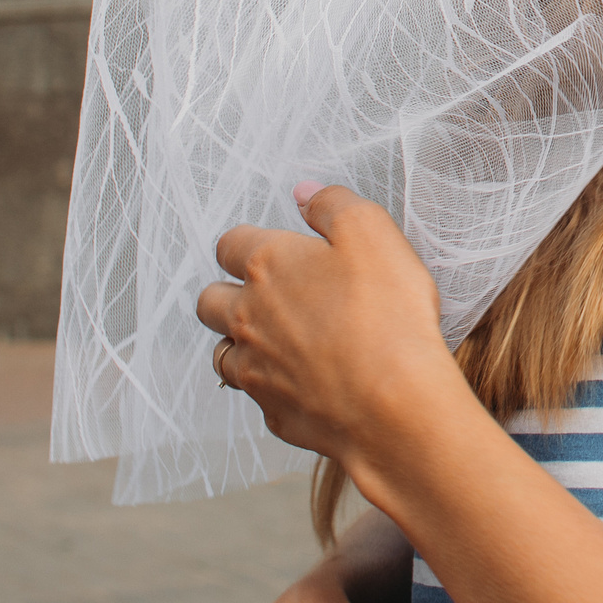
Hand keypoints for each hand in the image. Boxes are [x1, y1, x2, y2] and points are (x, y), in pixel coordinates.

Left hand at [197, 183, 466, 473]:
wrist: (393, 402)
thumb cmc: (387, 314)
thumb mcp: (372, 233)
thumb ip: (333, 204)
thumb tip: (304, 191)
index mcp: (268, 266)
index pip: (229, 243)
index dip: (249, 242)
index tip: (274, 247)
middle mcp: (247, 317)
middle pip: (209, 300)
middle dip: (229, 292)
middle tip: (270, 293)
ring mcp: (255, 368)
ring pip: (222, 350)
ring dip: (242, 341)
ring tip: (283, 339)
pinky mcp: (272, 410)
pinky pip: (257, 394)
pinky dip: (274, 384)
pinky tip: (307, 380)